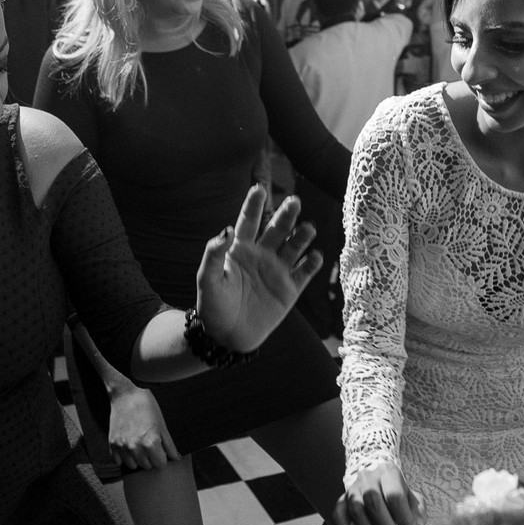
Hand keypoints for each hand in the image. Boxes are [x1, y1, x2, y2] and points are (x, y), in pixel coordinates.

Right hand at [108, 385, 179, 469]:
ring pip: (133, 466)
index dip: (162, 457)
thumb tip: (176, 458)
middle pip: (147, 466)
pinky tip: (128, 444)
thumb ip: (169, 445)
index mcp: (151, 443)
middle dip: (150, 458)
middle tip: (149, 444)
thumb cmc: (146, 406)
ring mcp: (122, 446)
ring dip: (137, 459)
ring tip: (138, 445)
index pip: (160, 464)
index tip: (160, 449)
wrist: (125, 394)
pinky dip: (123, 456)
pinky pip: (118, 461)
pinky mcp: (112, 444)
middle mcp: (136, 447)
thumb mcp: (162, 424)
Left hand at [195, 185, 321, 351]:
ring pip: (293, 247)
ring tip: (308, 228)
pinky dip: (311, 264)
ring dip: (301, 236)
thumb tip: (225, 229)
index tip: (259, 188)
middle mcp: (261, 255)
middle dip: (286, 215)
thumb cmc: (213, 306)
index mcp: (240, 249)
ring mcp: (277, 271)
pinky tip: (315, 256)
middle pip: (276, 229)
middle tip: (294, 201)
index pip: (248, 221)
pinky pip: (304, 272)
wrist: (226, 336)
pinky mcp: (290, 289)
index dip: (254, 205)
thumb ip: (214, 254)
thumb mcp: (208, 279)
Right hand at [331, 462, 423, 524]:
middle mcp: (367, 478)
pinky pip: (338, 519)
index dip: (404, 520)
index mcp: (388, 473)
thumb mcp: (414, 500)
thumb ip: (417, 515)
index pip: (394, 495)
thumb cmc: (400, 496)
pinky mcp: (340, 502)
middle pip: (373, 503)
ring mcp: (352, 489)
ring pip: (356, 512)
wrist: (379, 486)